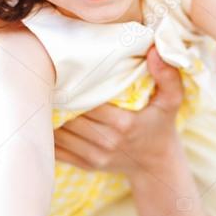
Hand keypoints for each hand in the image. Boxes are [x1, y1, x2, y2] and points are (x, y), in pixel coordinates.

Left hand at [54, 46, 182, 177]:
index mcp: (124, 123)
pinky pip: (58, 150)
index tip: (63, 71)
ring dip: (49, 116)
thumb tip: (153, 50)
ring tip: (43, 95)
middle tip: (46, 79)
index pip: (88, 101)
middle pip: (69, 117)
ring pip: (60, 133)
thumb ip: (167, 75)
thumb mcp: (172, 100)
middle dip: (57, 99)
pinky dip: (49, 135)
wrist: (156, 163)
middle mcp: (107, 142)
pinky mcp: (85, 165)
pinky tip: (45, 118)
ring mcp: (94, 157)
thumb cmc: (161, 123)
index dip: (72, 86)